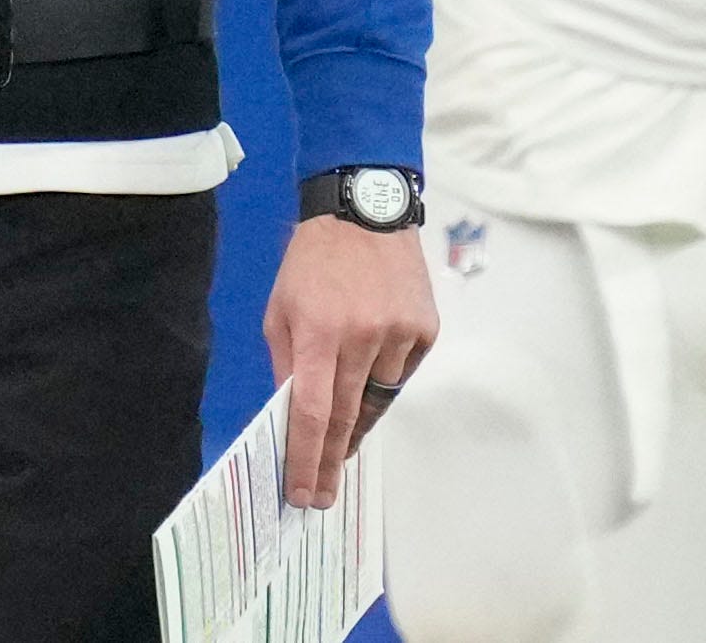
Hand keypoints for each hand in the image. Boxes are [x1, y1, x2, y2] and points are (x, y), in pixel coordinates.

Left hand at [263, 217, 436, 509]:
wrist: (365, 211)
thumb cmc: (313, 261)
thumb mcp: (281, 309)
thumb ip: (287, 363)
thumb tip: (293, 415)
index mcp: (319, 332)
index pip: (314, 412)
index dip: (308, 458)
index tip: (303, 493)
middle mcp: (362, 337)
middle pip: (347, 417)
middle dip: (333, 461)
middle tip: (323, 493)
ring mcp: (399, 334)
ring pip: (378, 399)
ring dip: (358, 420)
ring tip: (344, 434)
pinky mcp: (424, 329)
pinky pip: (401, 375)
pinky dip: (383, 382)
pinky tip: (370, 371)